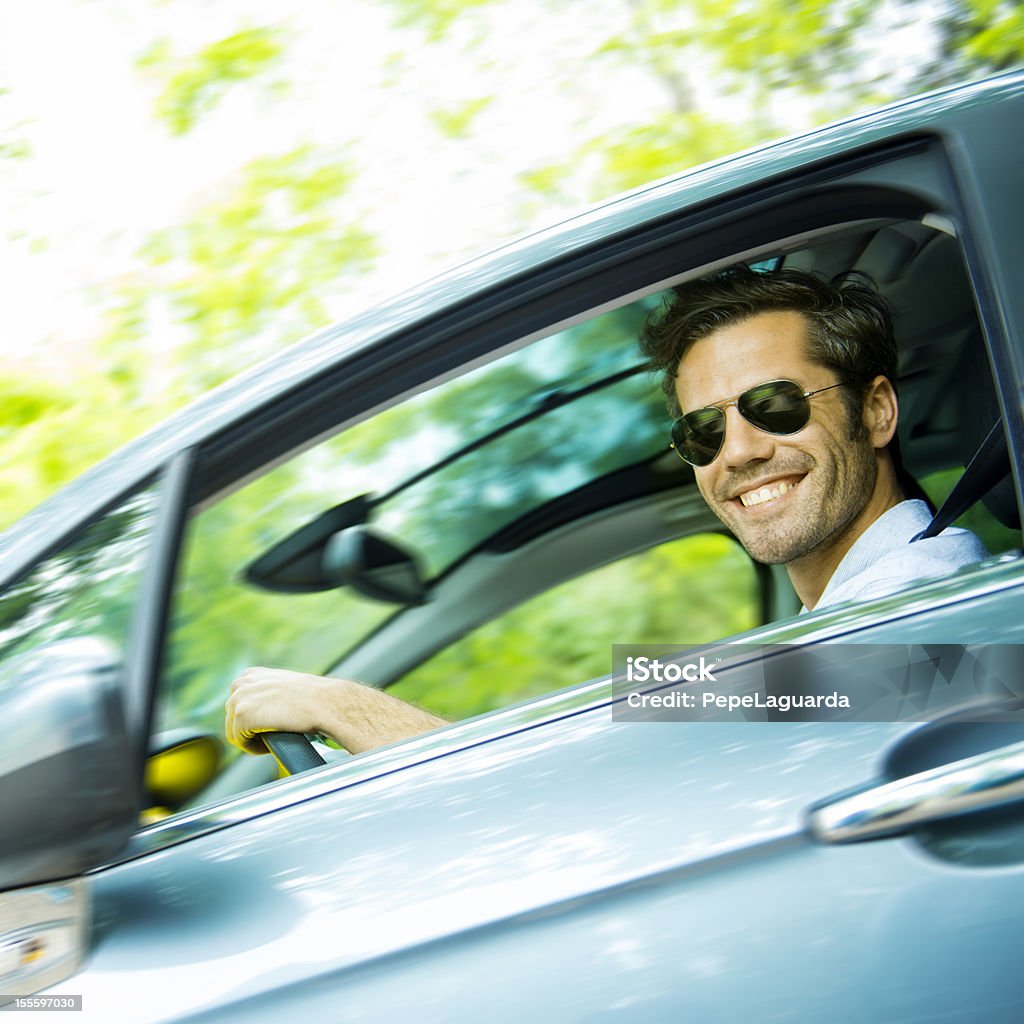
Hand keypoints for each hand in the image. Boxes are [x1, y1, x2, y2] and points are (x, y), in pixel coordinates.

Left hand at [225, 666, 339, 754]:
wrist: (324, 703)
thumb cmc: (311, 698)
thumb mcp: (283, 685)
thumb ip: (265, 691)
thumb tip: (260, 709)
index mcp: (249, 675)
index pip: (237, 705)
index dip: (252, 720)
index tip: (268, 725)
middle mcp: (240, 683)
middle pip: (232, 719)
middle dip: (249, 730)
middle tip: (270, 735)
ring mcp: (239, 698)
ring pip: (234, 732)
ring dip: (251, 740)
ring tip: (270, 739)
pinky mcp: (241, 715)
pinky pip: (240, 742)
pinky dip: (253, 748)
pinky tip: (269, 744)